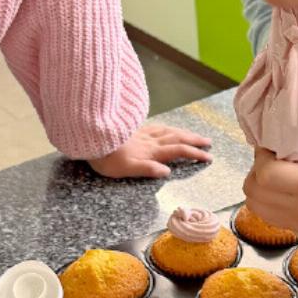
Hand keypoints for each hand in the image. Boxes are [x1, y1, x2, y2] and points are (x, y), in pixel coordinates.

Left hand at [88, 124, 212, 178]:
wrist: (88, 138)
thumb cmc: (105, 158)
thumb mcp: (126, 169)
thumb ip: (147, 169)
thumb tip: (167, 171)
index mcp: (150, 151)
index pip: (178, 151)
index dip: (194, 153)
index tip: (208, 157)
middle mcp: (149, 140)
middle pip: (177, 137)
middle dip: (194, 140)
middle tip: (208, 142)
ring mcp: (141, 133)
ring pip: (168, 130)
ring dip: (183, 132)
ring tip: (193, 134)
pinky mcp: (133, 130)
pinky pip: (156, 126)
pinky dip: (166, 127)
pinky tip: (166, 128)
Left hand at [243, 144, 297, 246]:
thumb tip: (283, 141)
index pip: (265, 173)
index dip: (262, 156)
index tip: (272, 146)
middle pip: (254, 191)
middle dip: (257, 172)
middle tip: (273, 159)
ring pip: (256, 207)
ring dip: (259, 189)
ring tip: (277, 176)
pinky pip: (269, 217)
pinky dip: (267, 203)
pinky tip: (284, 191)